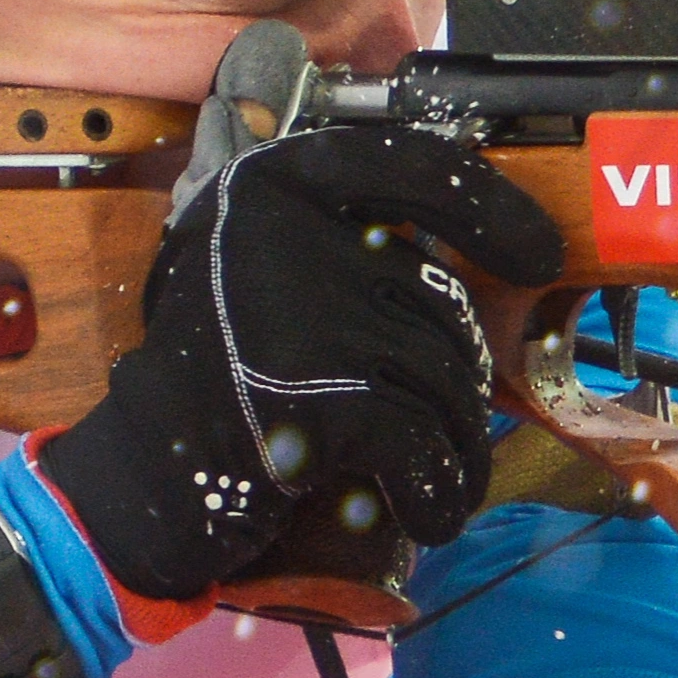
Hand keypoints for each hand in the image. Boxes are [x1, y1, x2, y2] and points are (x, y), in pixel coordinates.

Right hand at [42, 125, 565, 599]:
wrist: (138, 477)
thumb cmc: (216, 374)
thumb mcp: (259, 269)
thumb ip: (341, 241)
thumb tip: (479, 252)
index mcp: (274, 184)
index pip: (412, 165)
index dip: (489, 206)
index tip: (539, 253)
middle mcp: (284, 233)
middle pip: (440, 298)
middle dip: (461, 374)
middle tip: (446, 424)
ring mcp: (300, 316)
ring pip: (444, 375)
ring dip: (458, 442)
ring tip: (441, 474)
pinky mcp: (315, 402)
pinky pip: (425, 446)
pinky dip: (440, 490)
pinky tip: (431, 512)